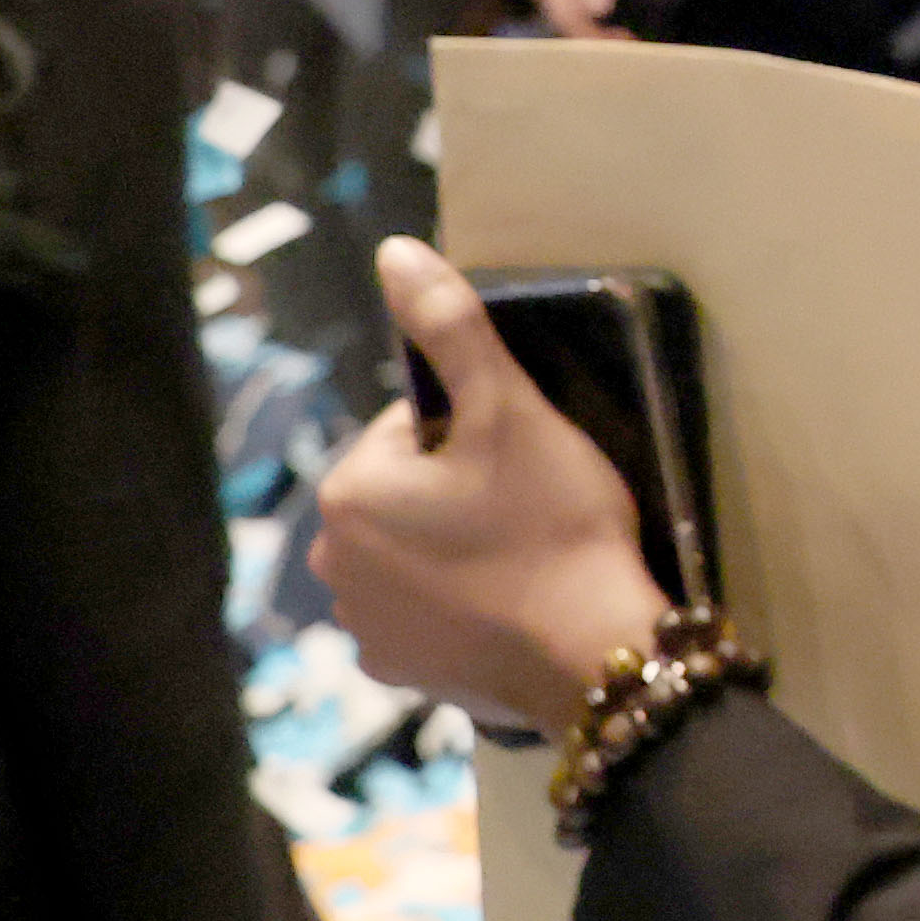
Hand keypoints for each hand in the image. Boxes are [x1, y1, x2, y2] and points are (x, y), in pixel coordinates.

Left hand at [314, 238, 677, 729]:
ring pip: (410, 551)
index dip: (477, 432)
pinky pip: (419, 614)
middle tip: (530, 505)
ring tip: (524, 556)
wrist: (589, 651)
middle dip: (456, 488)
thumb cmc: (551, 522)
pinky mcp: (394, 670)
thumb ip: (450, 328)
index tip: (525, 460)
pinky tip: (508, 605)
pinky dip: (455, 606)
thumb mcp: (511, 410)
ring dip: (452, 545)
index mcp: (349, 487)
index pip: (413, 425)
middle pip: (404, 490)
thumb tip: (394, 250)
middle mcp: (330, 558)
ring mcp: (359, 623)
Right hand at [518, 0, 622, 39]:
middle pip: (562, 19)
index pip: (566, 14)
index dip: (591, 33)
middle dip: (593, 34)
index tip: (617, 42)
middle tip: (625, 41)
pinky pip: (562, 6)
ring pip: (562, 15)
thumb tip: (599, 9)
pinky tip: (602, 23)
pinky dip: (583, 17)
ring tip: (619, 36)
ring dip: (589, 28)